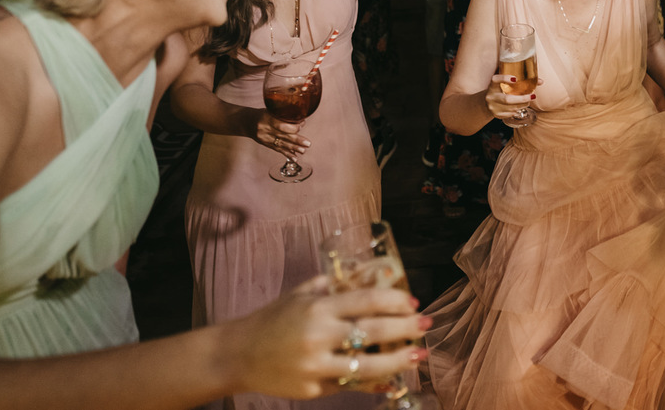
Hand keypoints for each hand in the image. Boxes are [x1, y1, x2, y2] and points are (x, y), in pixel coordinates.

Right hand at [225, 277, 426, 399]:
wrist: (238, 354)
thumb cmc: (273, 319)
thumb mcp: (301, 294)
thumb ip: (334, 285)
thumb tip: (370, 274)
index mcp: (318, 307)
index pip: (367, 301)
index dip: (395, 301)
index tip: (413, 302)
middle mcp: (319, 336)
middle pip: (374, 332)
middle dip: (406, 329)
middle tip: (426, 325)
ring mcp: (316, 367)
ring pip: (367, 366)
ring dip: (398, 361)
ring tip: (419, 356)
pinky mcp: (313, 390)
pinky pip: (350, 386)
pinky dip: (373, 383)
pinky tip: (391, 379)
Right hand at [251, 109, 310, 158]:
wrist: (247, 122)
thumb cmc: (263, 114)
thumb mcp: (271, 110)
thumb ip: (283, 114)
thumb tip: (300, 118)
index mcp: (267, 119)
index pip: (282, 125)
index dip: (294, 126)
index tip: (303, 123)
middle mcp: (266, 129)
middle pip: (283, 136)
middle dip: (297, 140)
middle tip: (308, 143)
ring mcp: (265, 138)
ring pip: (281, 144)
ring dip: (294, 148)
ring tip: (303, 151)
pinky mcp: (266, 144)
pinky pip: (277, 149)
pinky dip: (287, 154)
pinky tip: (294, 158)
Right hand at [484, 74, 536, 121]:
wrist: (487, 103)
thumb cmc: (500, 90)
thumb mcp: (505, 83)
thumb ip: (520, 80)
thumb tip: (541, 81)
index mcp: (492, 85)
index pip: (495, 80)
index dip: (505, 79)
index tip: (516, 79)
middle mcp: (491, 96)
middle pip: (507, 99)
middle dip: (522, 98)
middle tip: (533, 96)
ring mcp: (493, 107)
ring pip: (511, 108)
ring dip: (523, 104)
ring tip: (528, 100)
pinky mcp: (496, 115)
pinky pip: (511, 113)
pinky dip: (517, 110)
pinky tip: (520, 106)